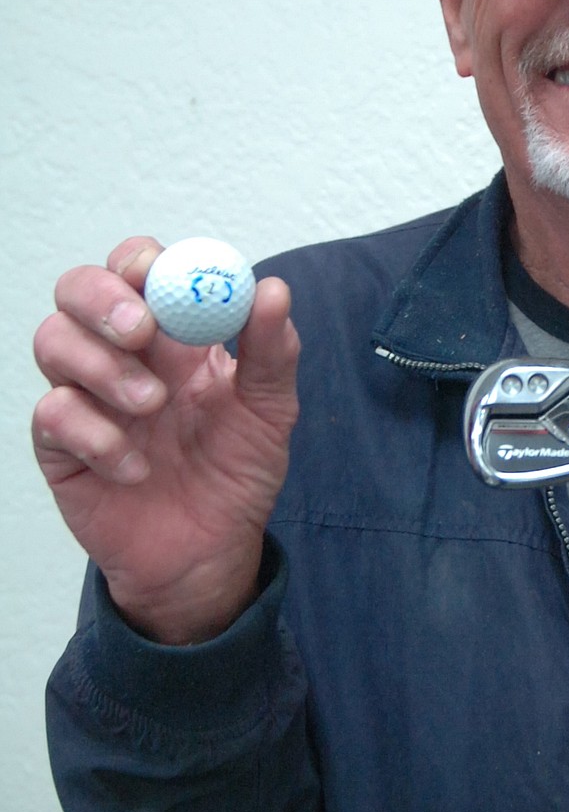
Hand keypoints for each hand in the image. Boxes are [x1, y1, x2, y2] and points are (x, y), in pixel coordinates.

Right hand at [33, 236, 299, 643]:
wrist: (211, 552)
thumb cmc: (237, 473)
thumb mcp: (270, 412)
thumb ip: (272, 353)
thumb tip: (273, 290)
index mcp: (172, 333)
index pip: (136, 268)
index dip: (138, 260)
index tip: (155, 273)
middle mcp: (121, 354)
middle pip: (78, 290)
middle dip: (103, 299)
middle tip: (142, 332)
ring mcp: (86, 396)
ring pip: (52, 341)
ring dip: (101, 366)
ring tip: (153, 407)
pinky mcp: (61, 447)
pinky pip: (52, 416)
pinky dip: (95, 435)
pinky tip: (135, 467)